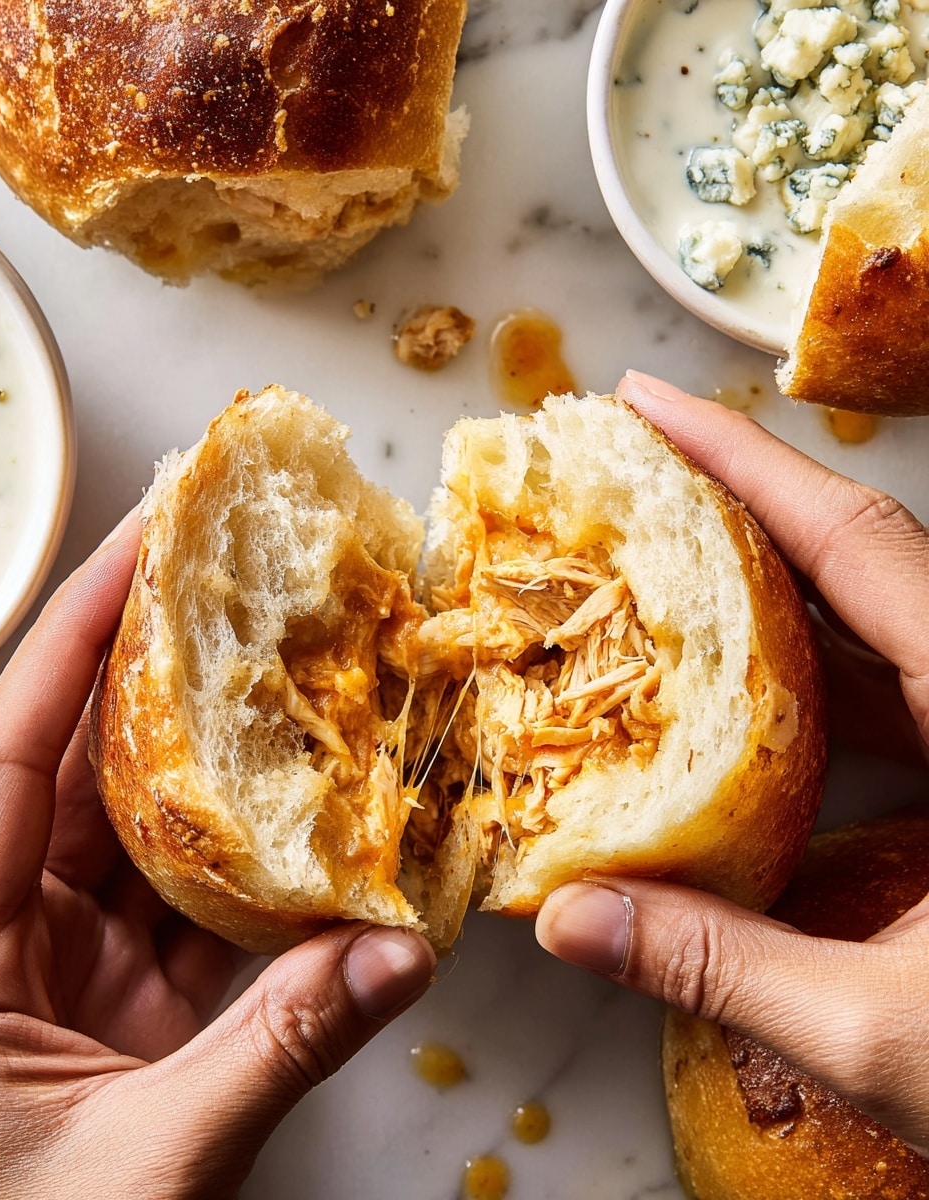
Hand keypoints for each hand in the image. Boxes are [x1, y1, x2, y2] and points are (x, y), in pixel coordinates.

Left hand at [0, 513, 434, 1199]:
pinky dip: (249, 874)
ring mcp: (61, 967)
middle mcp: (1, 932)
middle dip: (158, 678)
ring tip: (284, 685)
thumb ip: (274, 1055)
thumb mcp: (139, 1164)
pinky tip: (308, 831)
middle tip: (230, 591)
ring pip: (144, 836)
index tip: (135, 547)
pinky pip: (186, 911)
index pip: (4, 755)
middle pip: (80, 772)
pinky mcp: (118, 1006)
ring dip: (216, 771)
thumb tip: (400, 960)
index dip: (72, 642)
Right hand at [536, 372, 928, 1151]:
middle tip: (630, 481)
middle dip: (739, 509)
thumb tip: (571, 923)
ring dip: (768, 594)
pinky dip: (812, 678)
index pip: (853, 541)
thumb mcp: (885, 1029)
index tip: (643, 401)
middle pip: (860, 558)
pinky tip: (743, 699)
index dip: (740, 460)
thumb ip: (722, 967)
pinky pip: (897, 689)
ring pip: (877, 621)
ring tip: (661, 576)